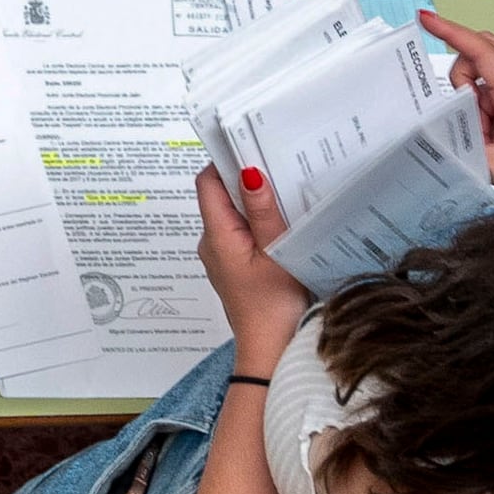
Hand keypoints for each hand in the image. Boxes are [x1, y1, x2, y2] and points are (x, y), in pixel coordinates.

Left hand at [194, 167, 306, 361]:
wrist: (270, 350)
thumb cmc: (273, 307)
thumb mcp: (275, 253)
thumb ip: (261, 213)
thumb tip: (248, 172)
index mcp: (217, 234)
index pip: (208, 183)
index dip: (225, 160)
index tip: (250, 144)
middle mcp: (212, 241)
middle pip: (221, 195)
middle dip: (245, 178)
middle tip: (277, 162)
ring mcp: (222, 254)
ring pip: (233, 214)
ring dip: (254, 201)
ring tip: (285, 188)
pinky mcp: (236, 265)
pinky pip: (242, 232)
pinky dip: (258, 222)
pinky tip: (283, 221)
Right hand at [423, 9, 493, 196]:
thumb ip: (461, 151)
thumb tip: (433, 137)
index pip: (481, 50)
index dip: (450, 32)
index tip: (428, 20)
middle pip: (483, 48)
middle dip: (461, 70)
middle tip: (460, 104)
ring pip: (486, 69)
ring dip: (473, 94)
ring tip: (484, 130)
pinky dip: (483, 105)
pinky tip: (492, 132)